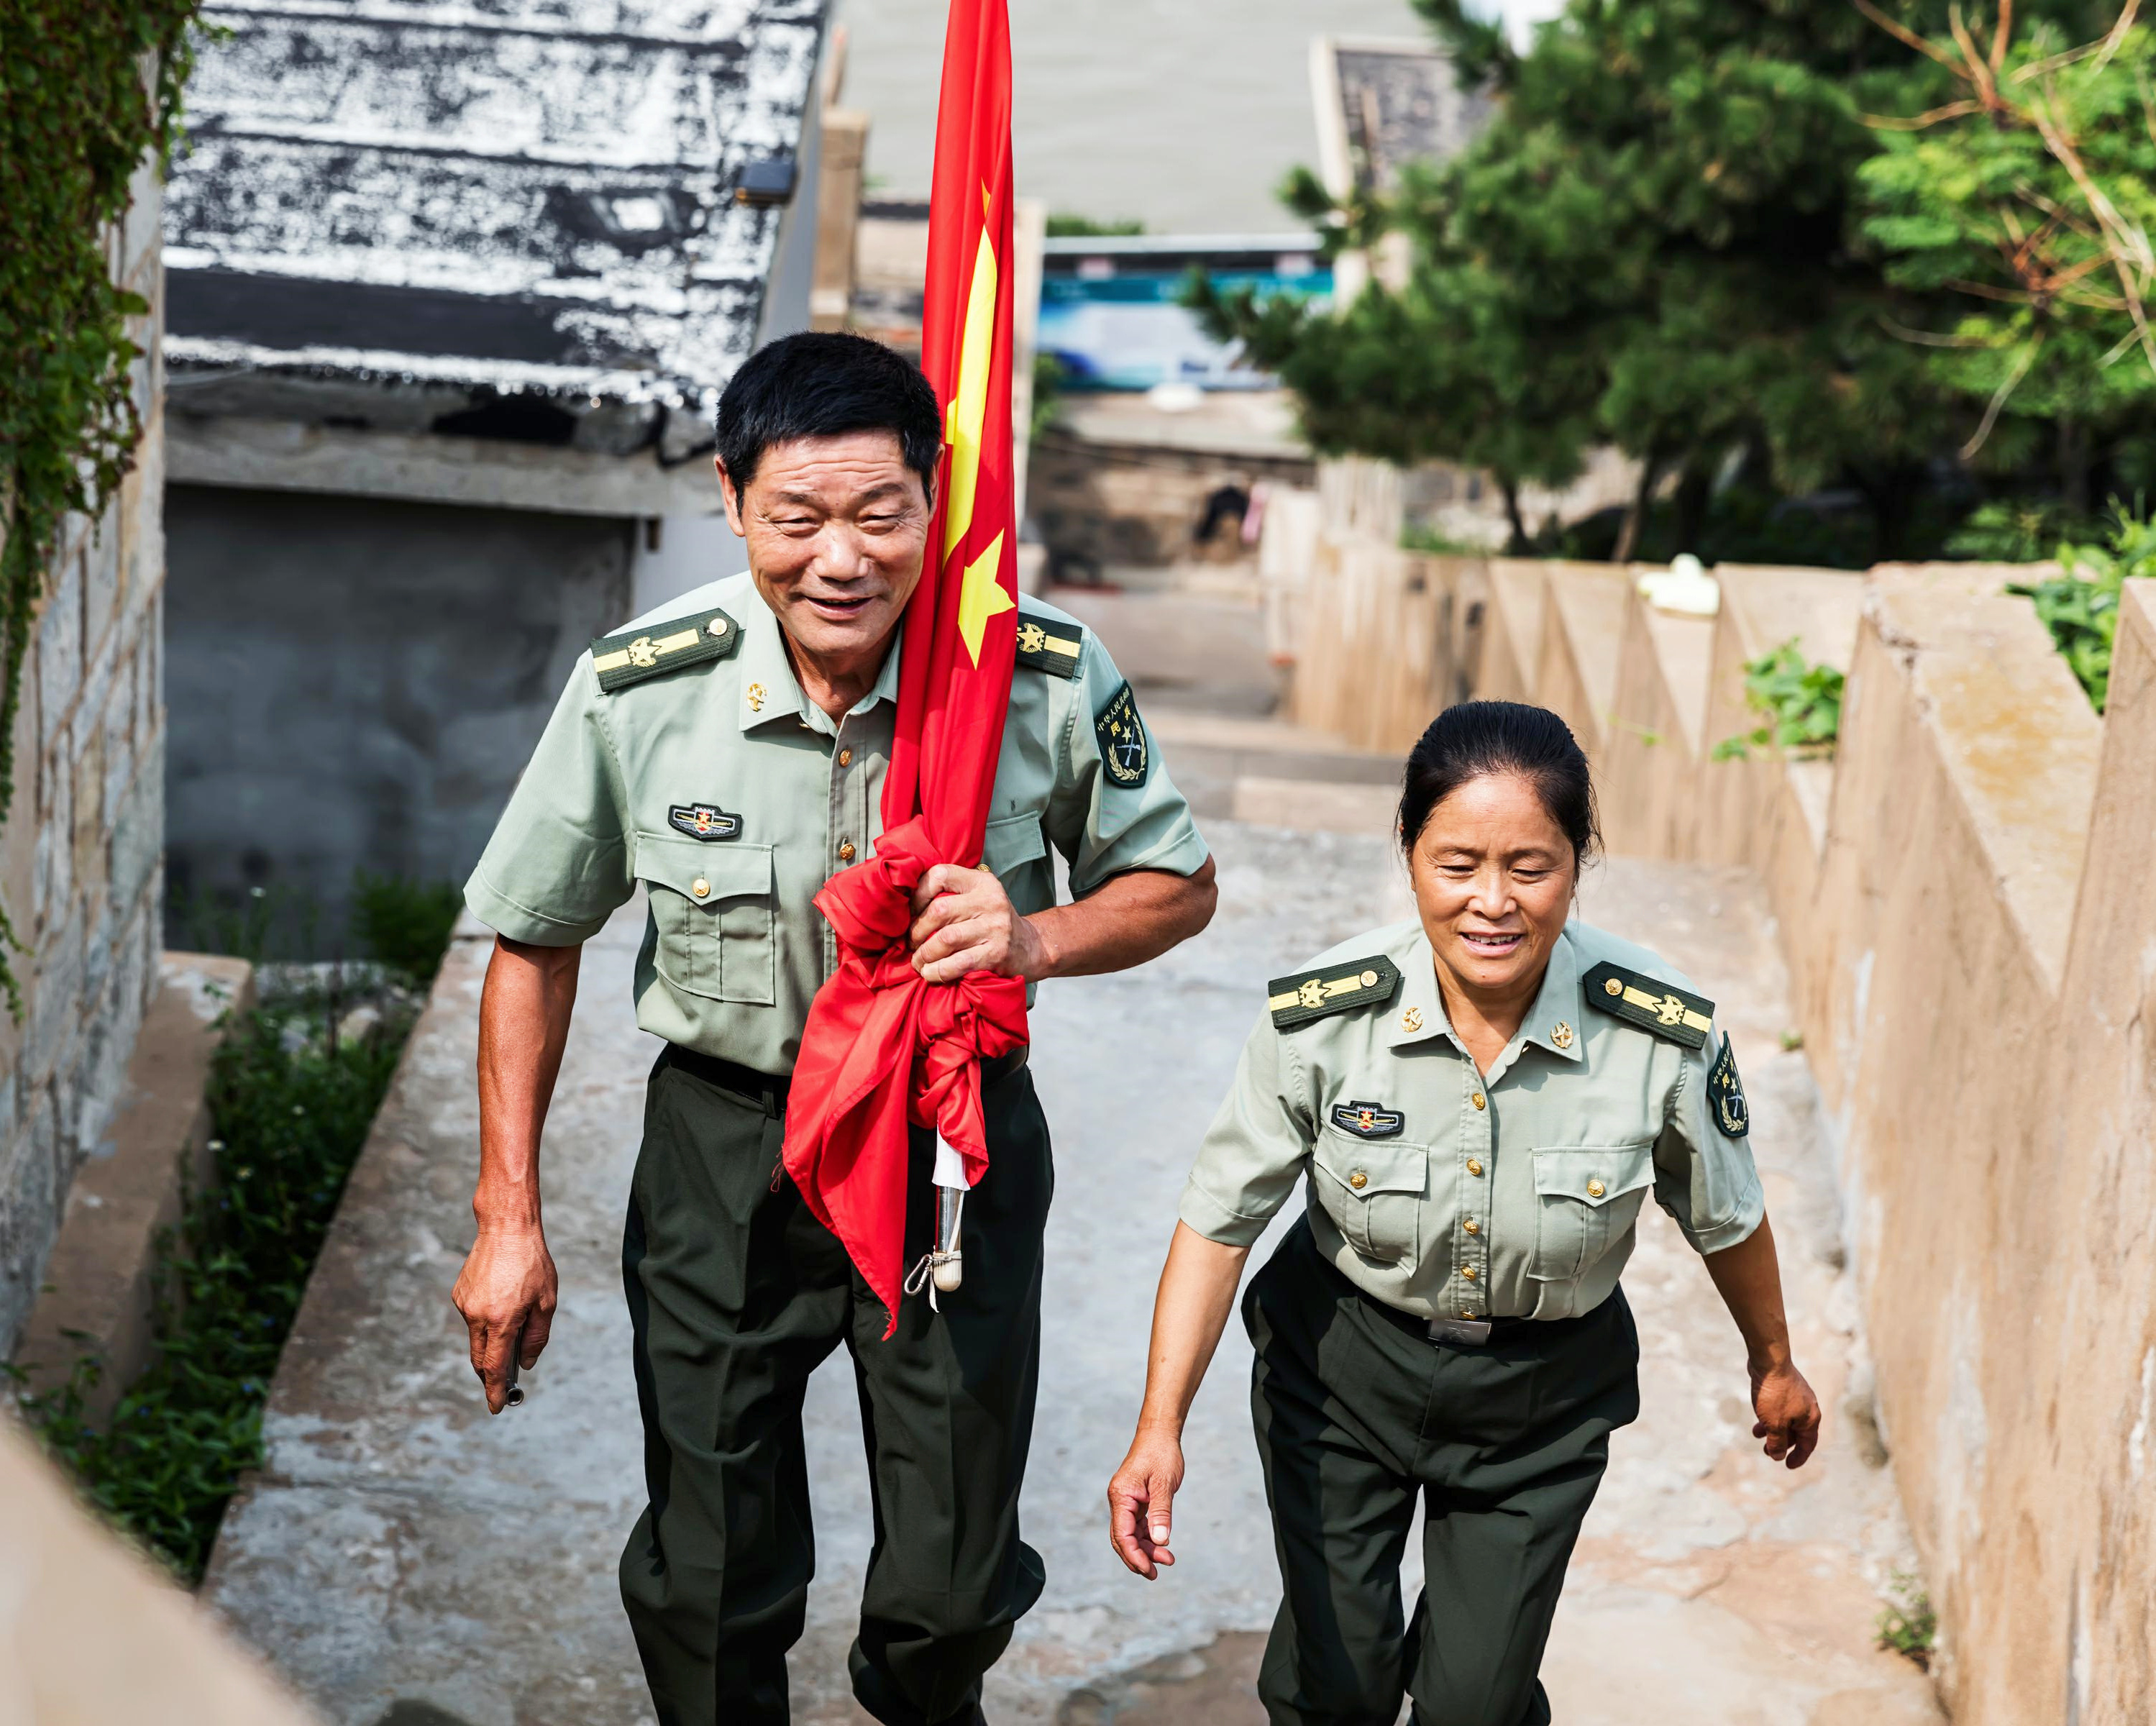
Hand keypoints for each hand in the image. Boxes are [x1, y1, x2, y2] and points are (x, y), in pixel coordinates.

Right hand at [453, 1221, 557, 1414]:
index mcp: (501, 1320)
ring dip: (491, 1342)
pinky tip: (501, 1301)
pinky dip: (486, 1321)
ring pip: (476, 1338)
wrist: (506, 1227)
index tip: (495, 1408)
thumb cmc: (532, 1263)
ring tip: (514, 1320)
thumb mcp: (546, 1302)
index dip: (494, 1390)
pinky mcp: (459, 1294)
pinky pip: (473, 1318)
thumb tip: (526, 1363)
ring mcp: (464, 1305)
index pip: (494, 1367)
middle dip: (491, 1373)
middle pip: (480, 1358)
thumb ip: (536, 1336)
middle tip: (505, 1380)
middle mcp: (477, 1316)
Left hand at [907, 863, 1050, 983]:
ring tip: (918, 961)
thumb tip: (904, 907)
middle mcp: (990, 901)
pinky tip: (931, 973)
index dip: (917, 894)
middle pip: (939, 910)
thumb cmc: (992, 924)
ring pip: (945, 938)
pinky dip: (938, 970)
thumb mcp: (979, 898)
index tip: (910, 913)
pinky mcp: (996, 954)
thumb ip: (951, 895)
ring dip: (924, 953)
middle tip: (911, 943)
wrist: (1031, 948)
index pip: (940, 875)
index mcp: (982, 882)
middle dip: (917, 930)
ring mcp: (995, 928)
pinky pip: (957, 963)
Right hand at [1107, 1426, 1184, 1578]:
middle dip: (1139, 1558)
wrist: (1160, 1433)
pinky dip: (1148, 1537)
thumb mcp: (1164, 1483)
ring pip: (1130, 1534)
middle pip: (1122, 1539)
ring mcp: (1126, 1500)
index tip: (1150, 1570)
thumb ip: (1161, 1512)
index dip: (1134, 1556)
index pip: (1122, 1535)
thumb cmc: (1161, 1454)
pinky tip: (1162, 1543)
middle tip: (1157, 1574)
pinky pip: (1137, 1525)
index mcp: (1121, 1496)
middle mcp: (1119, 1500)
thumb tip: (1161, 1541)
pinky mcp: (1135, 1500)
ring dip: (1146, 1549)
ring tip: (1168, 1559)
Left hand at [1750, 1358, 1821, 1468]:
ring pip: (1786, 1419)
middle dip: (1781, 1443)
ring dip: (1773, 1429)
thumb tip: (1777, 1456)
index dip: (1798, 1457)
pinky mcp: (1786, 1387)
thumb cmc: (1774, 1394)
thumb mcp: (1774, 1424)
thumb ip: (1777, 1442)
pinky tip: (1758, 1416)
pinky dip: (1770, 1415)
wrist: (1769, 1361)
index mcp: (1810, 1419)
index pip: (1808, 1445)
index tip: (1787, 1466)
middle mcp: (1807, 1408)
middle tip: (1766, 1451)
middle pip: (1797, 1433)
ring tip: (1756, 1434)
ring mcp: (1798, 1396)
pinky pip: (1780, 1408)